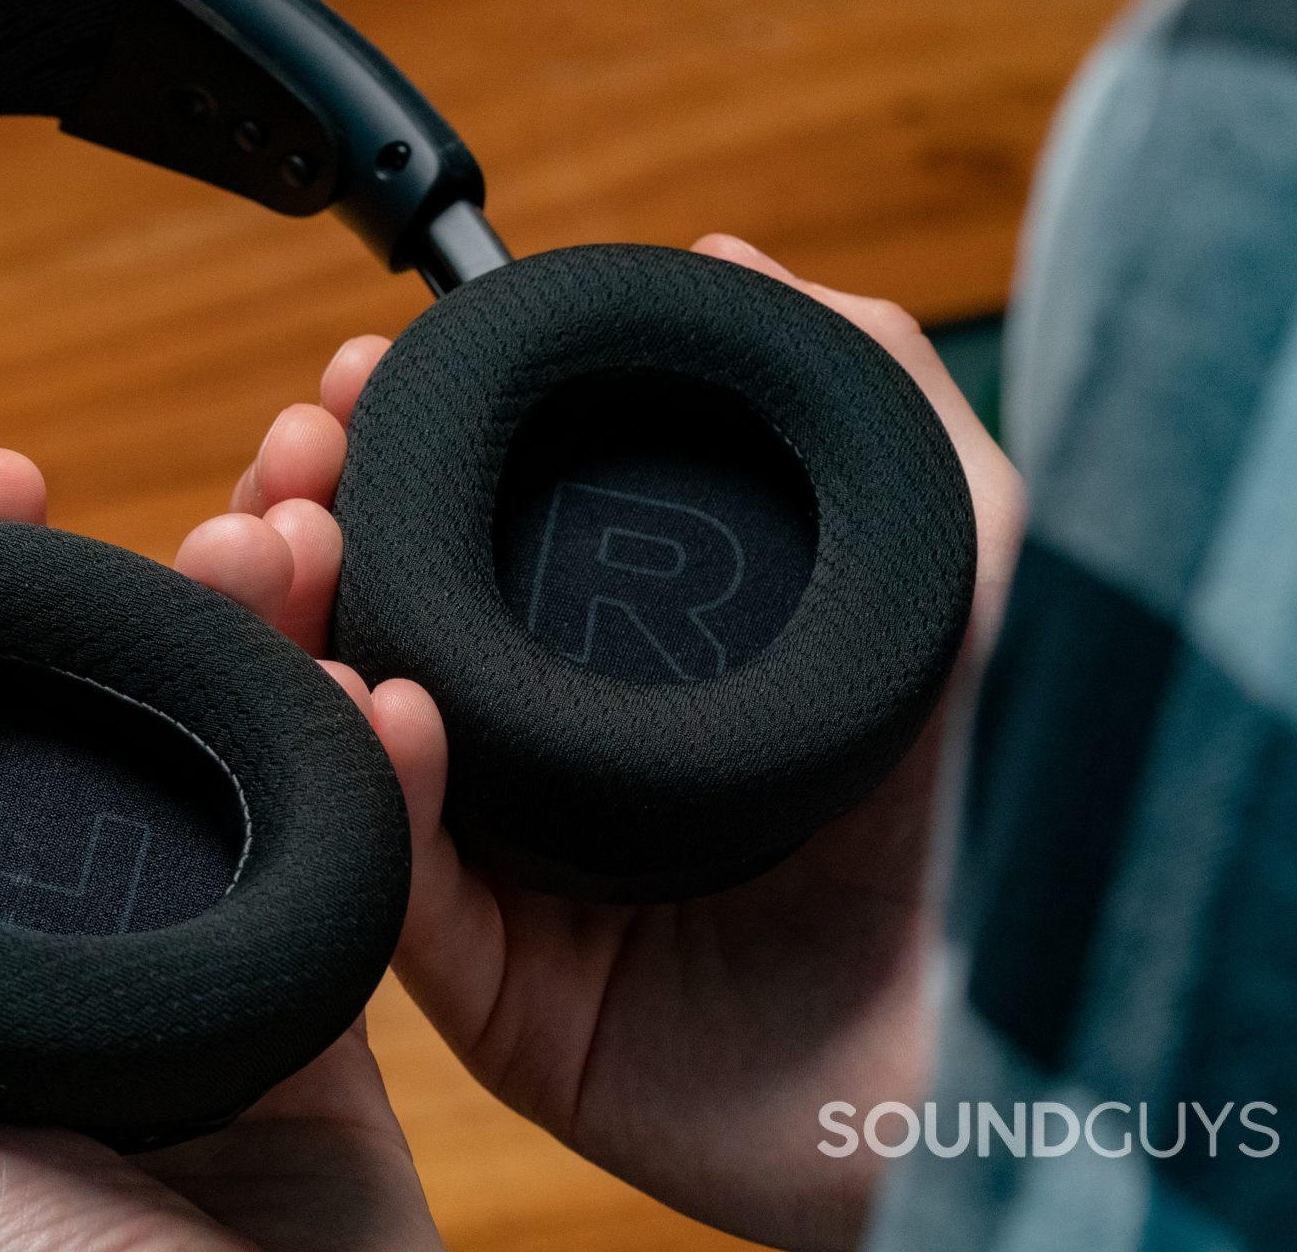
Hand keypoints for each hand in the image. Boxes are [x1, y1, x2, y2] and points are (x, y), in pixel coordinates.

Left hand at [0, 450, 446, 1251]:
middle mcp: (18, 984)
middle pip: (32, 741)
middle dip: (53, 596)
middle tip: (48, 488)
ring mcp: (168, 994)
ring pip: (194, 768)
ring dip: (229, 637)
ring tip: (261, 538)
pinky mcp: (307, 1018)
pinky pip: (349, 860)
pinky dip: (376, 768)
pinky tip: (382, 684)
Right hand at [217, 235, 1024, 1250]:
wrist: (1021, 1040)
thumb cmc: (999, 814)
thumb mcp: (965, 564)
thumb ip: (872, 397)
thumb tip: (729, 257)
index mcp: (607, 663)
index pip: (444, 535)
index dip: (377, 444)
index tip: (353, 374)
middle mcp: (537, 758)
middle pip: (353, 622)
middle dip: (288, 517)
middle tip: (288, 459)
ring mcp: (507, 874)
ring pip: (332, 735)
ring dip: (275, 625)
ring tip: (277, 545)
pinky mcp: (496, 993)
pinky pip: (393, 882)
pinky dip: (368, 779)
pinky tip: (374, 699)